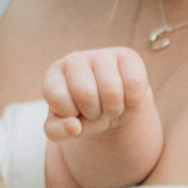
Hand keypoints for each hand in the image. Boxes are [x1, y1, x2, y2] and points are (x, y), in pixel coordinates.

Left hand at [42, 43, 163, 187]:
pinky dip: (132, 101)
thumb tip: (73, 126)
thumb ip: (58, 131)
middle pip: (86, 94)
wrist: (111, 108)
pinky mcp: (127, 56)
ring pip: (112, 91)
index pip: (58, 97)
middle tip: (95, 111)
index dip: (70, 113)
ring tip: (109, 106)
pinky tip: (124, 97)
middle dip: (93, 113)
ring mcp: (101, 55)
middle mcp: (75, 60)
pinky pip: (134, 83)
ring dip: (113, 110)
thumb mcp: (63, 128)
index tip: (73, 112)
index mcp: (53, 75)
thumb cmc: (82, 116)